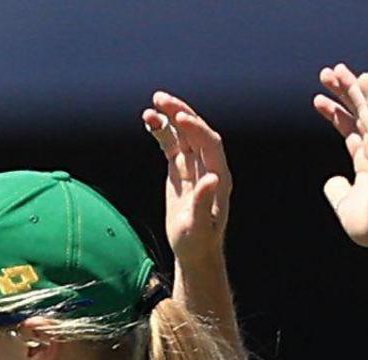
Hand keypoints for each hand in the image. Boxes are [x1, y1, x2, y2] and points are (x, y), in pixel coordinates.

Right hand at [144, 91, 228, 268]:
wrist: (193, 250)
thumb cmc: (198, 241)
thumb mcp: (199, 226)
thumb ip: (204, 202)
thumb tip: (211, 179)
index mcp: (219, 176)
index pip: (210, 143)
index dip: (196, 128)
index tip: (179, 117)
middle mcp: (208, 166)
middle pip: (196, 132)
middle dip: (181, 114)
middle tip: (161, 99)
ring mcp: (193, 166)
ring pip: (182, 135)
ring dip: (169, 119)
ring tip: (151, 107)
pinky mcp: (179, 170)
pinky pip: (171, 145)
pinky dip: (161, 132)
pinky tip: (148, 121)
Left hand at [314, 64, 367, 251]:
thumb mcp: (345, 205)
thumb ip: (338, 191)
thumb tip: (332, 180)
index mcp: (366, 163)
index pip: (349, 130)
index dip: (334, 113)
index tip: (318, 100)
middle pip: (357, 113)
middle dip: (342, 93)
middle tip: (326, 73)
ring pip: (367, 109)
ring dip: (353, 88)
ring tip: (337, 70)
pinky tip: (364, 78)